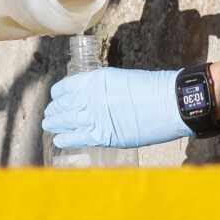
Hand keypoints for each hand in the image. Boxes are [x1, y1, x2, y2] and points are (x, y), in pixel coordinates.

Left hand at [42, 67, 192, 148]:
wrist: (171, 103)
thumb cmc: (153, 90)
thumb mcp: (122, 80)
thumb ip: (104, 89)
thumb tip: (93, 99)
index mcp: (96, 79)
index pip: (66, 87)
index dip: (58, 94)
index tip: (56, 98)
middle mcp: (91, 96)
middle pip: (64, 106)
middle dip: (55, 111)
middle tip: (49, 115)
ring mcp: (96, 116)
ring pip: (66, 121)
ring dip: (55, 124)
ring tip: (49, 125)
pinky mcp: (103, 135)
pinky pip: (77, 138)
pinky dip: (65, 139)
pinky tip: (59, 140)